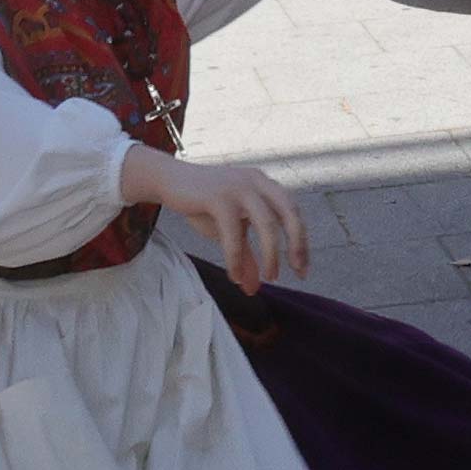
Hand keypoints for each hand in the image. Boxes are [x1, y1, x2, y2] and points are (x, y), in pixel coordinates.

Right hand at [120, 148, 310, 290]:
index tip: (302, 269)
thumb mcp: (229, 231)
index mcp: (265, 185)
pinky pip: (234, 233)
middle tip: (297, 272)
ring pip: (267, 224)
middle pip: (290, 213)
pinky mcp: (218, 197)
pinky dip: (236, 257)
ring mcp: (238, 187)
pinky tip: (235, 275)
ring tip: (270, 278)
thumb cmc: (202, 204)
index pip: (293, 212)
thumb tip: (253, 289)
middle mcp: (257, 182)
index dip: (301, 241)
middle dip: (296, 245)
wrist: (168, 180)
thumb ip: (246, 256)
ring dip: (271, 255)